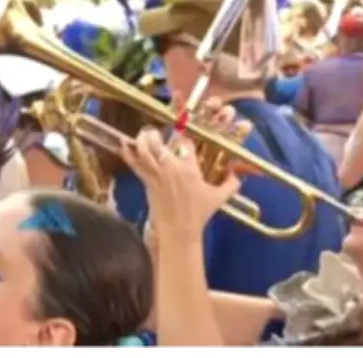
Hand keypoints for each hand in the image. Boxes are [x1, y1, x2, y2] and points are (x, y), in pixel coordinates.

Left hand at [119, 98, 249, 239]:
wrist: (179, 231)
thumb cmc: (199, 213)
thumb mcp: (219, 198)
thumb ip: (231, 183)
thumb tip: (238, 175)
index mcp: (190, 168)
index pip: (185, 143)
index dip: (183, 135)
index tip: (182, 133)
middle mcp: (172, 168)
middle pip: (159, 143)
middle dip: (154, 134)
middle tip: (153, 131)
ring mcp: (158, 175)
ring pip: (145, 151)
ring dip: (142, 140)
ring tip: (143, 134)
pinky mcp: (148, 183)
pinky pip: (136, 165)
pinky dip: (128, 154)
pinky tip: (123, 144)